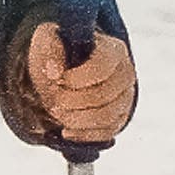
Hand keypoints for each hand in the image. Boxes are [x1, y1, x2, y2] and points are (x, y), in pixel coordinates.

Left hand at [23, 23, 135, 144]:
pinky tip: (67, 131)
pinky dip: (84, 134)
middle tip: (54, 99)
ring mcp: (125, 99)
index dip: (78, 77)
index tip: (58, 79)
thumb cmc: (58, 51)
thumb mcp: (48, 40)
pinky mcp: (119, 119)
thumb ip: (50, 49)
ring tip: (56, 112)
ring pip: (107, 117)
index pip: (102, 67)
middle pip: (104, 95)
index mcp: (113, 50)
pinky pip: (107, 133)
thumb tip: (53, 71)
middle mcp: (125, 74)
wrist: (63, 69)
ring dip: (76, 118)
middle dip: (73, 100)